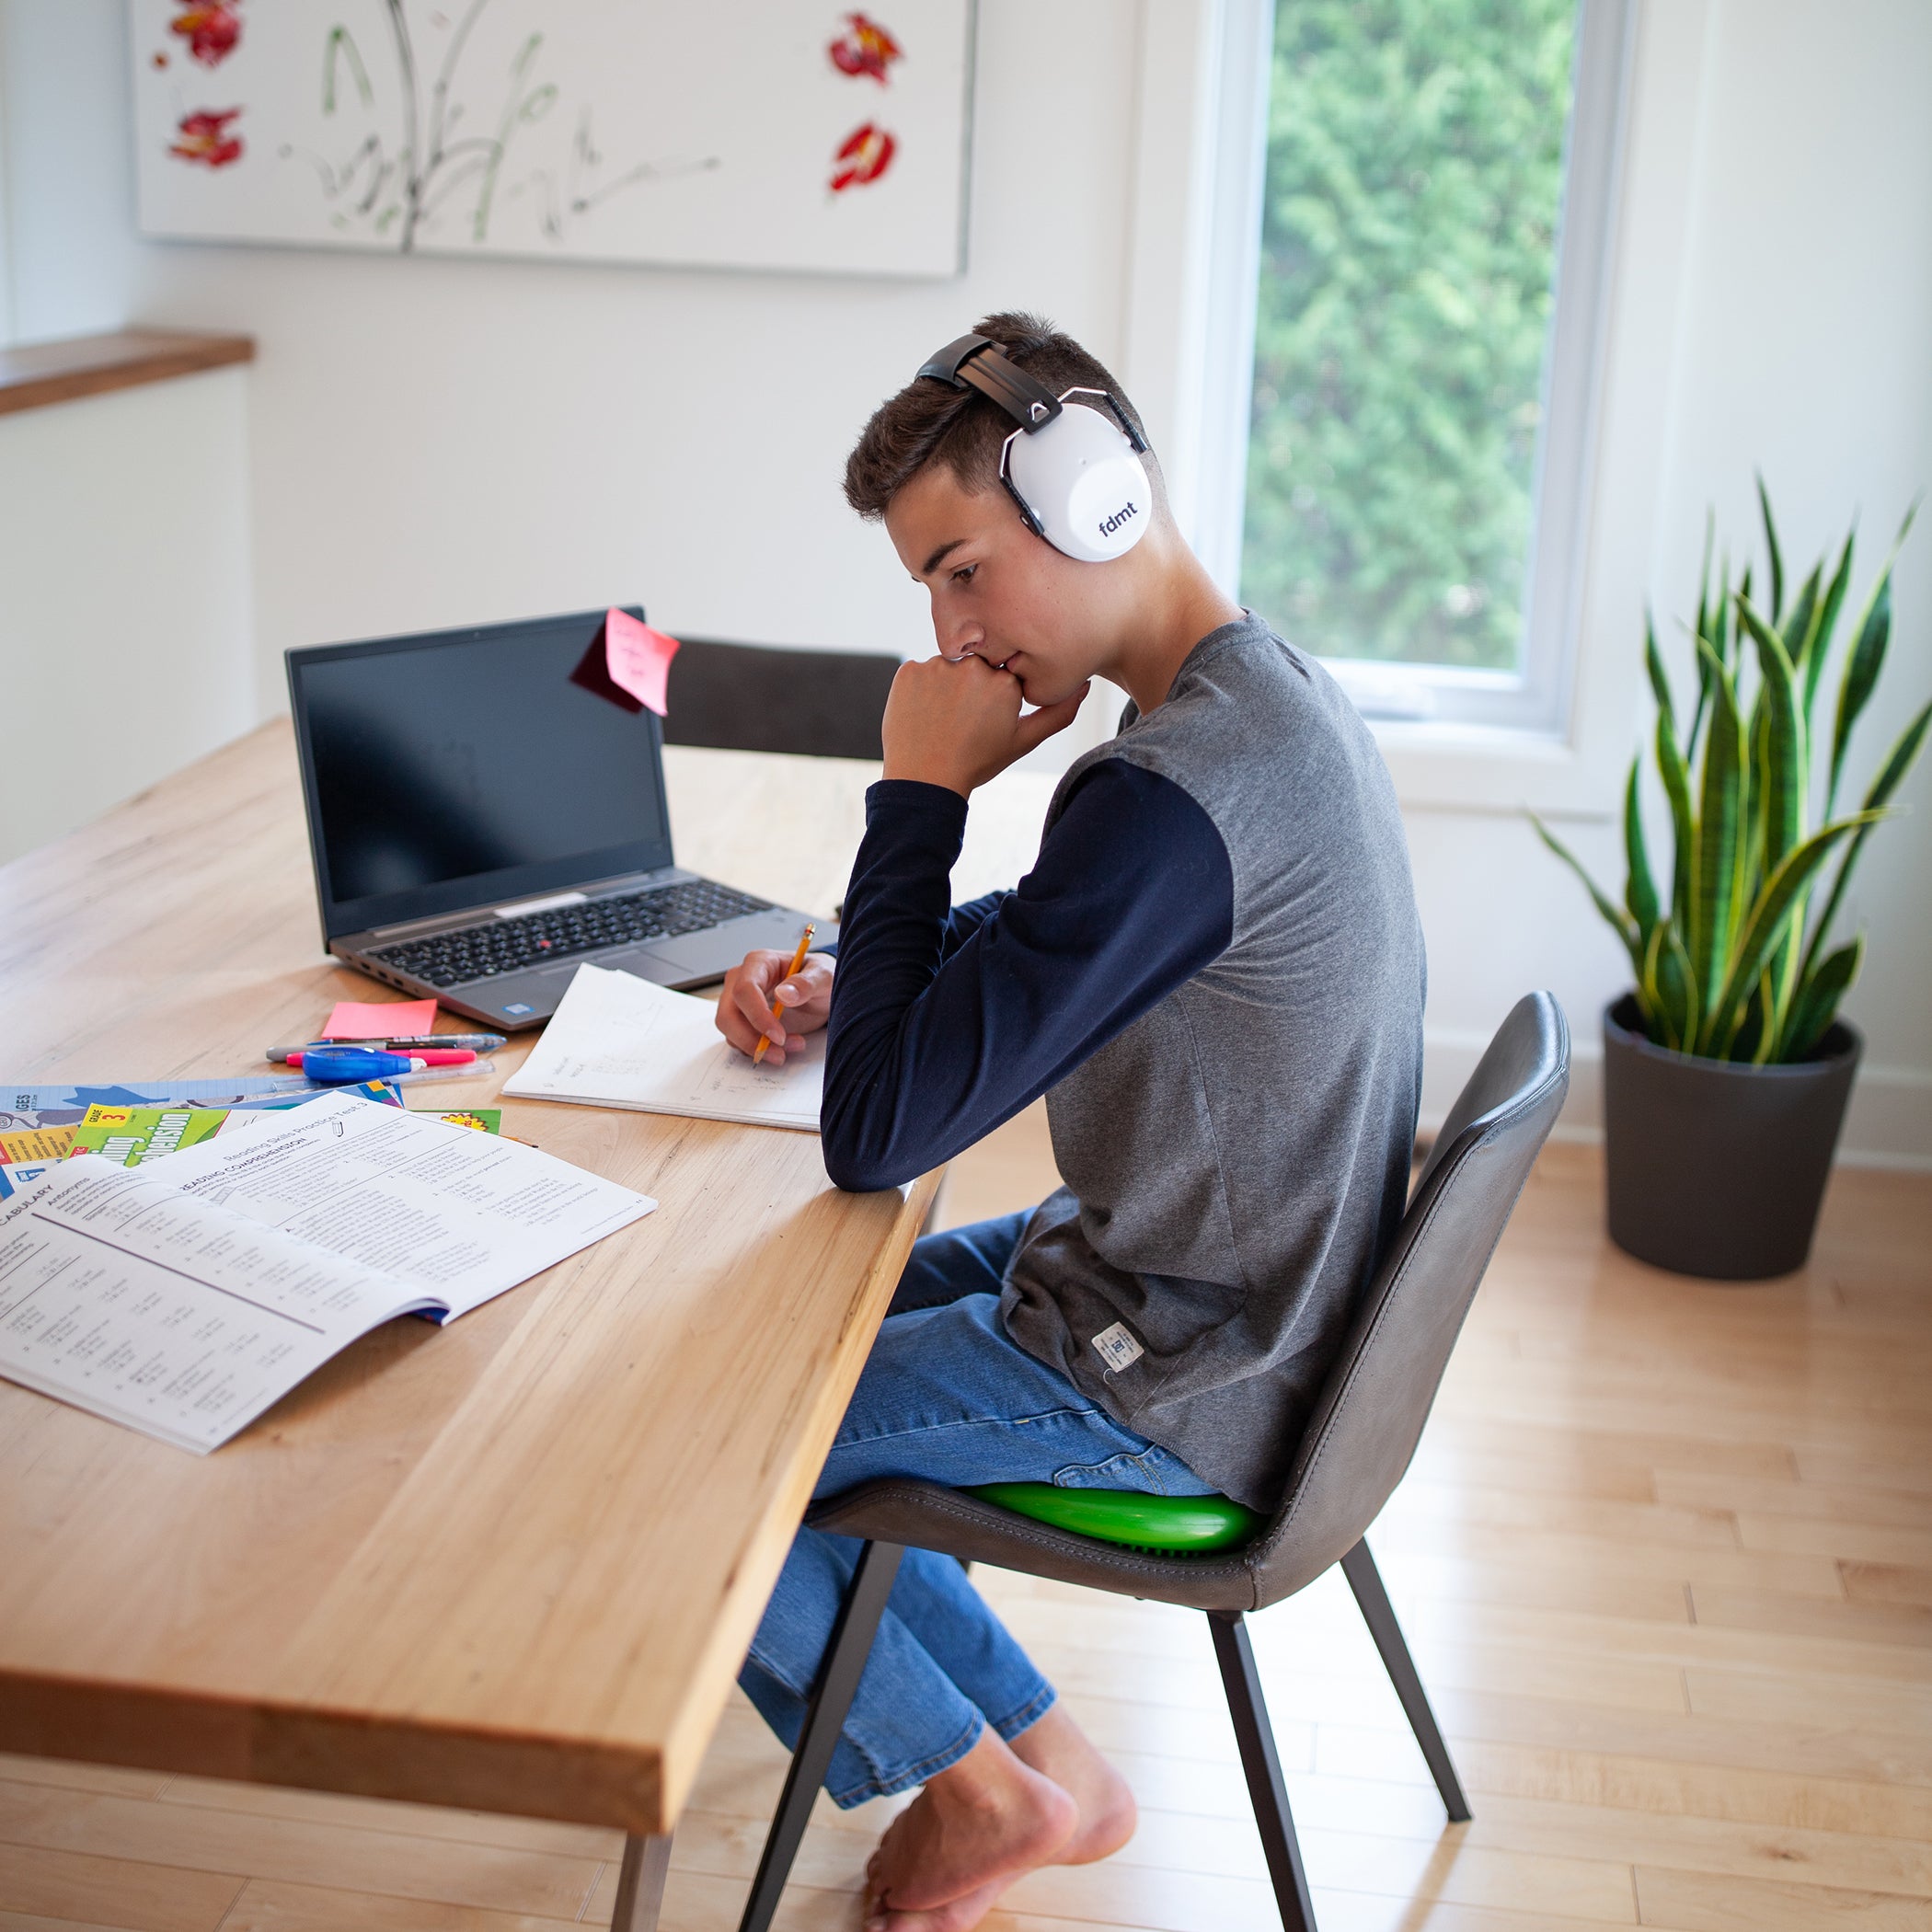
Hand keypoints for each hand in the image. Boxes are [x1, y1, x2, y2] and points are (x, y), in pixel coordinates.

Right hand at [715, 948, 835, 1064]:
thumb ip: (807, 983)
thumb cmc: (819, 977)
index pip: (744, 990)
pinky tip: (785, 1047)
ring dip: (758, 1047)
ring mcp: (738, 1001)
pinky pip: (739, 1040)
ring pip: (731, 1031)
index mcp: (759, 963)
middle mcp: (741, 979)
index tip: (778, 1035)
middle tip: (780, 1053)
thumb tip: (783, 994)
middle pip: (728, 1014)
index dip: (757, 1016)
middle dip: (751, 1039)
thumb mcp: (824, 976)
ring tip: (793, 1045)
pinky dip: (759, 1050)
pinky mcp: (742, 1019)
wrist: (820, 991)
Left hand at [882, 653, 1089, 795]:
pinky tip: (922, 715)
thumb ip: (1058, 713)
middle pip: (976, 665)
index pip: (1004, 673)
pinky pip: (919, 672)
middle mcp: (973, 667)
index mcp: (1004, 682)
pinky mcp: (908, 671)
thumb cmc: (975, 763)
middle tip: (960, 721)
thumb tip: (1084, 686)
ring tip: (941, 720)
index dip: (994, 696)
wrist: (924, 780)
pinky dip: (920, 690)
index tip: (983, 717)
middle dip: (970, 687)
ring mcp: (937, 667)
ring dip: (944, 687)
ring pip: (947, 668)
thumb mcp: (1022, 741)